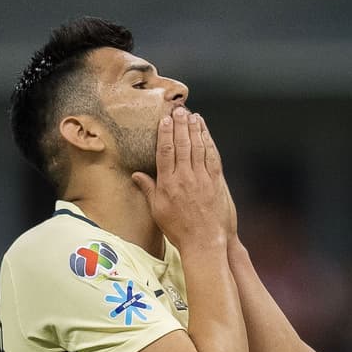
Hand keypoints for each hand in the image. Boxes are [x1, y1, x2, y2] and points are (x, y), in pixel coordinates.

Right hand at [132, 108, 232, 248]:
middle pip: (183, 145)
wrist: (204, 242)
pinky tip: (206, 133)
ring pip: (198, 148)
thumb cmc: (179, 229)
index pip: (166, 151)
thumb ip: (148, 189)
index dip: (165, 133)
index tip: (164, 119)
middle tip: (179, 109)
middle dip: (181, 125)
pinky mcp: (216, 183)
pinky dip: (209, 143)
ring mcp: (202, 179)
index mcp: (169, 184)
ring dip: (195, 129)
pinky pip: (212, 158)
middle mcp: (186, 178)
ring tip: (192, 116)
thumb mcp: (157, 211)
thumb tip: (136, 174)